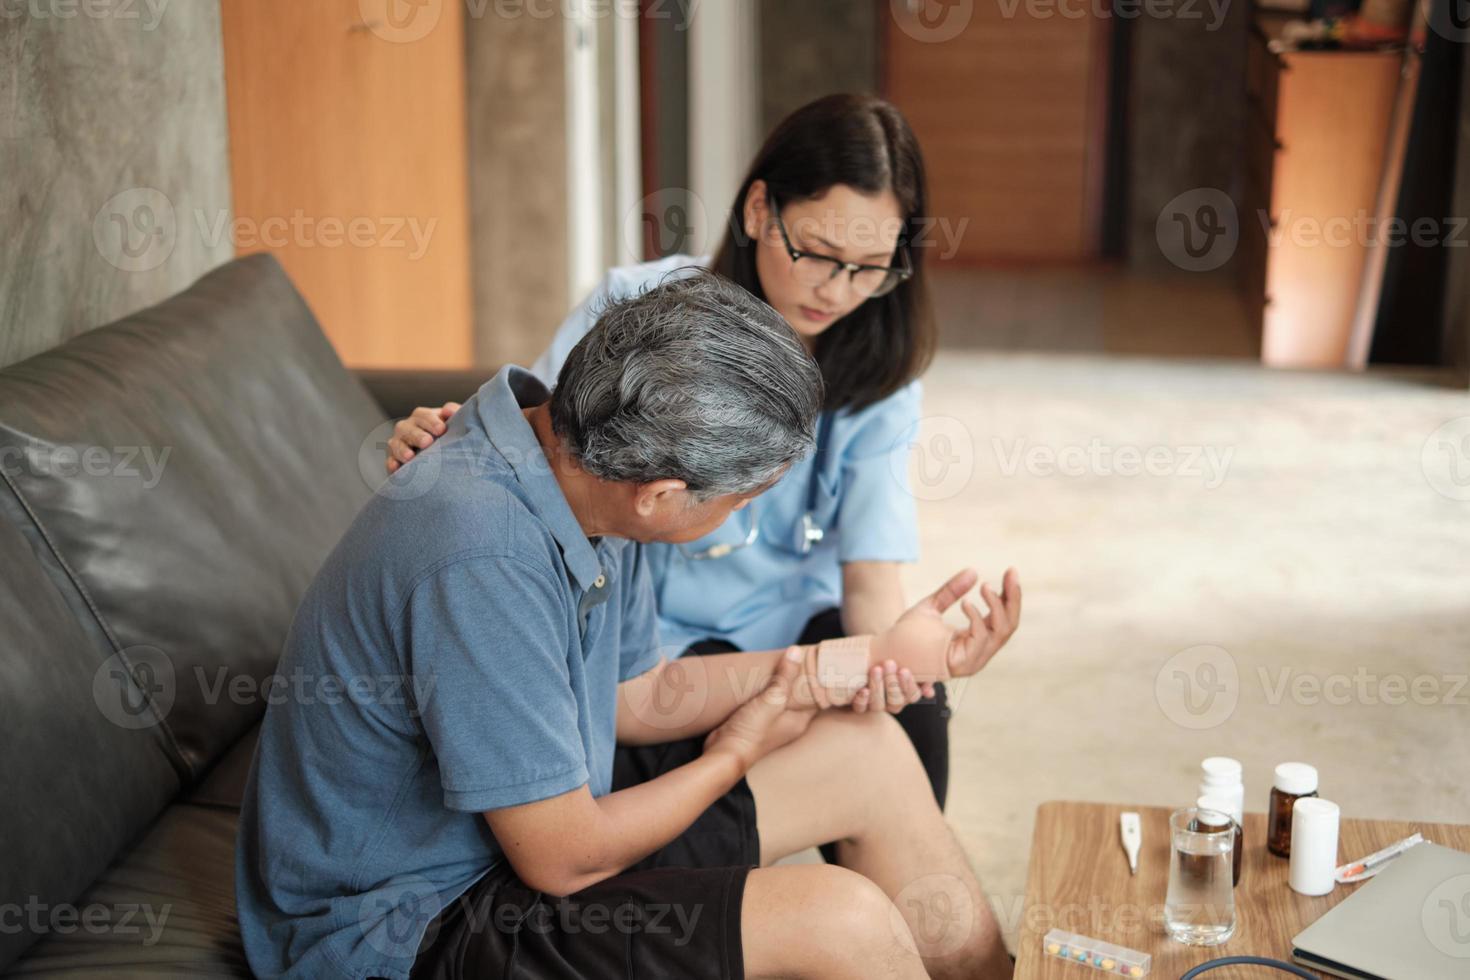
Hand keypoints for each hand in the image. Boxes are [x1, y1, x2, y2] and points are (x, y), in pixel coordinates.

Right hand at [385, 402, 460, 473]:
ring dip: (402, 450)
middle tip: (427, 442)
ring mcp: (399, 443)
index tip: (441, 430)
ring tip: (410, 457)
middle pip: (406, 428)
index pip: (422, 415)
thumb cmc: (451, 436)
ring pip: (395, 443)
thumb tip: (447, 410)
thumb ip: (455, 412)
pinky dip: (392, 463)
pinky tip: (396, 467)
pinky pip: (390, 460)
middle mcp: (408, 428)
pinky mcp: (395, 460)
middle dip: (416, 435)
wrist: (448, 457)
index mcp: (422, 418)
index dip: (431, 421)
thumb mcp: (456, 423)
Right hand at [703, 648, 814, 772]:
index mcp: (799, 721)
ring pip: (784, 698)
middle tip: (804, 656)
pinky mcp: (757, 720)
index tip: (822, 662)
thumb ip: (785, 676)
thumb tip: (797, 651)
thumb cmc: (752, 731)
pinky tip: (764, 678)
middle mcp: (789, 723)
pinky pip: (768, 701)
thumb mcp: (771, 700)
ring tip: (786, 662)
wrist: (725, 752)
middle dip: (801, 678)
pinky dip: (769, 690)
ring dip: (783, 683)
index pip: (818, 697)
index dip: (820, 680)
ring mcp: (773, 722)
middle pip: (801, 696)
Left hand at [849, 660, 931, 714]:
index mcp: (907, 694)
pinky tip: (863, 689)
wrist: (869, 654)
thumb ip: (922, 673)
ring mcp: (876, 705)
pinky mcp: (860, 705)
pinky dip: (862, 700)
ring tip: (876, 669)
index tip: (904, 670)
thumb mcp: (908, 660)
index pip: (912, 695)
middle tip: (889, 663)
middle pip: (896, 701)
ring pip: (879, 705)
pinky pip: (861, 708)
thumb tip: (928, 692)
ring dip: (878, 687)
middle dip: (893, 682)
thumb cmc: (892, 656)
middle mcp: (893, 703)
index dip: (909, 685)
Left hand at [879, 567, 1021, 680]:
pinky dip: (977, 620)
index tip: (1011, 571)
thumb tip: (973, 571)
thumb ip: (951, 592)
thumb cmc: (906, 634)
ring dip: (997, 607)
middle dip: (1013, 597)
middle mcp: (979, 651)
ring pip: (1001, 632)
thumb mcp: (931, 607)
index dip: (1011, 595)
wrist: (886, 652)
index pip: (1004, 617)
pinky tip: (967, 603)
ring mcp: (973, 660)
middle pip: (1010, 625)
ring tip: (985, 586)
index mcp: (976, 639)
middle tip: (1011, 573)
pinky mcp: (962, 664)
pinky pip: (980, 640)